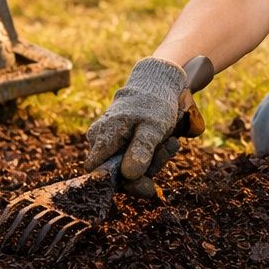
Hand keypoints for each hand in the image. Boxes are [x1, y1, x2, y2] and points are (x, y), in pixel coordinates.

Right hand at [85, 58, 190, 189]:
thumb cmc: (153, 105)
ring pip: (130, 167)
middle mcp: (98, 142)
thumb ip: (141, 149)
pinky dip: (153, 155)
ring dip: (154, 160)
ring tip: (171, 141)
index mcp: (101, 138)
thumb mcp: (153, 127)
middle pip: (119, 174)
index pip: (101, 175)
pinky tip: (167, 142)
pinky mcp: (119, 144)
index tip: (149, 183)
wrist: (155, 85)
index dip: (124, 183)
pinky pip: (135, 159)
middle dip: (147, 168)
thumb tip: (129, 175)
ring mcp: (108, 143)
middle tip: (169, 148)